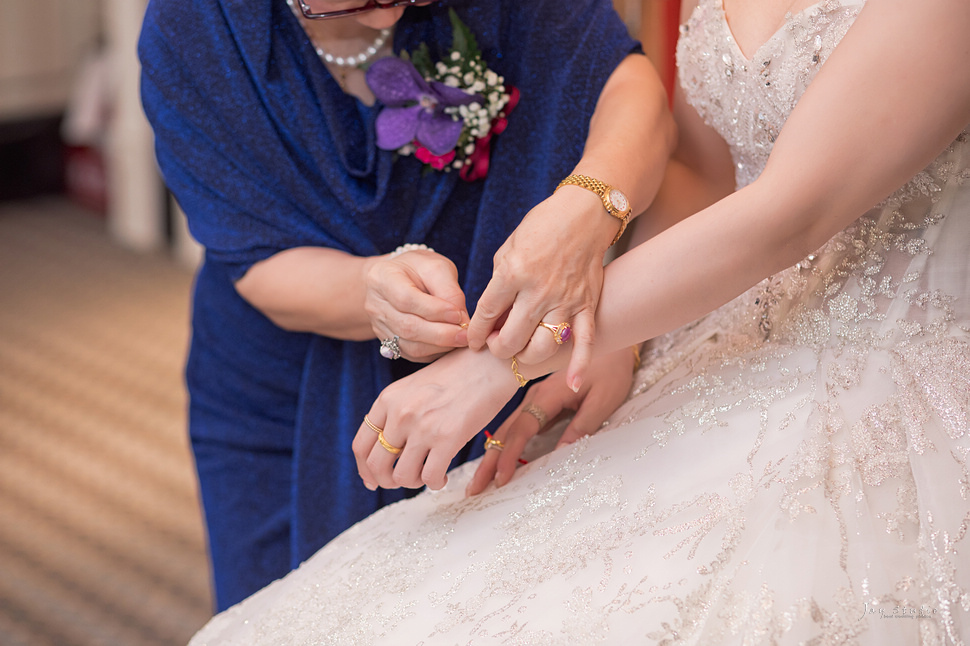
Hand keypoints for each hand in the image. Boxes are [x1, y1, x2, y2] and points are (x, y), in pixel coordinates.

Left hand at [353, 347, 521, 490]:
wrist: (491, 361)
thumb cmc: (459, 373)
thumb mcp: (416, 386)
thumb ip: (398, 412)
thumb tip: (390, 448)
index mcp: (388, 399)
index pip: (361, 445)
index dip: (365, 469)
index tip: (374, 480)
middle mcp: (400, 412)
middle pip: (377, 465)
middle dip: (388, 481)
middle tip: (405, 481)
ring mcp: (423, 426)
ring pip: (402, 476)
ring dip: (414, 483)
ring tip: (428, 474)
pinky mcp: (448, 438)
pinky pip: (430, 477)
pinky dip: (436, 483)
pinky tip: (444, 476)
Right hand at [364, 248, 468, 361]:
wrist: (401, 279)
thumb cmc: (420, 269)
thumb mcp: (436, 267)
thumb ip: (449, 291)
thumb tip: (462, 320)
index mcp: (382, 277)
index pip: (406, 299)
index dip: (435, 310)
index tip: (459, 314)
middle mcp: (375, 305)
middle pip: (407, 327)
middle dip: (441, 334)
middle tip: (466, 335)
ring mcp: (379, 326)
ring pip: (409, 346)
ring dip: (439, 346)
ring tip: (461, 340)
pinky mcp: (388, 342)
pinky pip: (412, 355)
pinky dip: (434, 352)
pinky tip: (449, 344)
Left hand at [466, 188, 614, 390]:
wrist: (584, 213)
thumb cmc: (542, 227)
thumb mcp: (508, 248)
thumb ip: (499, 282)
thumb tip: (493, 315)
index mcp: (513, 273)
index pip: (487, 314)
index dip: (475, 333)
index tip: (472, 341)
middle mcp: (538, 290)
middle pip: (511, 338)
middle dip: (497, 349)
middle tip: (495, 345)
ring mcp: (565, 300)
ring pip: (542, 346)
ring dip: (526, 356)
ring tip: (520, 350)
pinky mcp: (587, 305)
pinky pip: (584, 341)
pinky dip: (579, 365)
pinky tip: (571, 383)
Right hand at [466, 347, 636, 495]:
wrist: (608, 339)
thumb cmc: (610, 370)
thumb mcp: (604, 399)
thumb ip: (582, 425)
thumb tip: (561, 454)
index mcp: (549, 394)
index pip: (522, 429)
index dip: (509, 455)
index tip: (500, 479)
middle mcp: (535, 396)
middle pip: (505, 431)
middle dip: (488, 461)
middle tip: (473, 489)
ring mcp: (535, 398)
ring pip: (507, 429)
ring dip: (492, 454)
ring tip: (478, 480)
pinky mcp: (540, 401)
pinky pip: (517, 425)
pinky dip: (504, 444)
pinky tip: (497, 459)